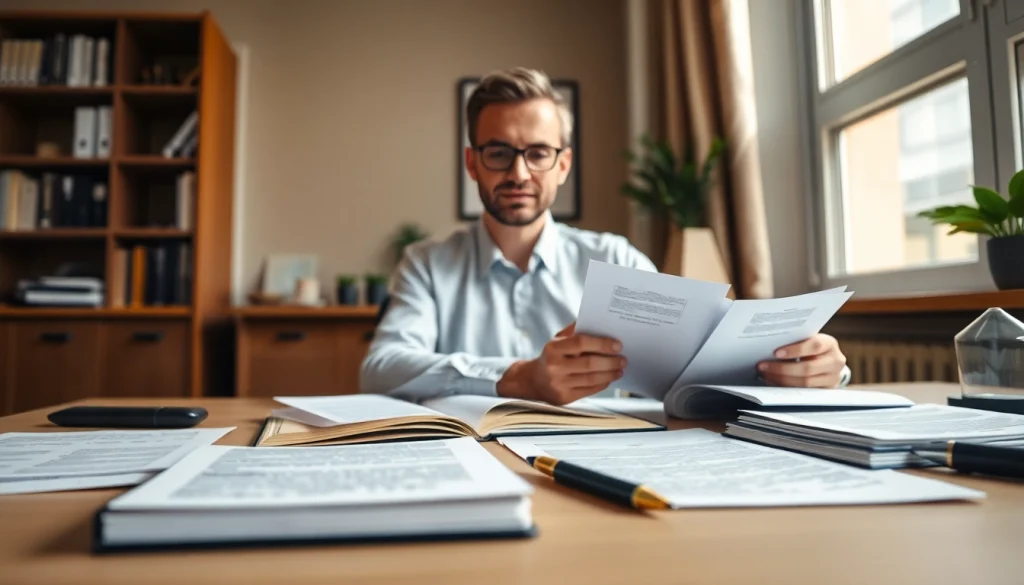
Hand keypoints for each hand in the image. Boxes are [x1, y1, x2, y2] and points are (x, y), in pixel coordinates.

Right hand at [497, 322, 625, 405]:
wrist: (533, 380)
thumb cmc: (551, 356)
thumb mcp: (558, 340)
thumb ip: (575, 330)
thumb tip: (598, 321)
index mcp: (553, 348)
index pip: (581, 342)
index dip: (602, 343)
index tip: (618, 345)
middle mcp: (554, 367)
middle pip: (590, 363)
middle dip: (610, 361)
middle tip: (623, 359)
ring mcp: (559, 384)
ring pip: (592, 379)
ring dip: (610, 374)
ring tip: (620, 369)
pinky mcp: (564, 397)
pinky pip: (589, 390)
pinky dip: (602, 384)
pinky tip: (609, 378)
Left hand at [757, 333, 845, 387]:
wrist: (828, 361)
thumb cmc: (811, 347)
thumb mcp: (808, 340)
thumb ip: (795, 341)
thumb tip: (767, 346)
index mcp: (830, 344)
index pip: (814, 345)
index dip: (795, 350)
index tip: (776, 353)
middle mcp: (835, 361)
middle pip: (808, 368)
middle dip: (782, 368)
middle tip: (762, 365)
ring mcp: (833, 378)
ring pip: (805, 383)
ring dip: (781, 379)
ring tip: (765, 373)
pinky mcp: (826, 391)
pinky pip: (804, 391)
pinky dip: (786, 386)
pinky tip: (773, 381)